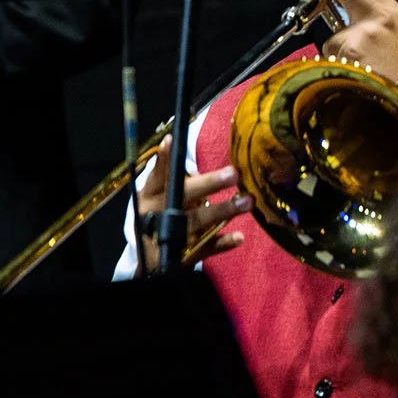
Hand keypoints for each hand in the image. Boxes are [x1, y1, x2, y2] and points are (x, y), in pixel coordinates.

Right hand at [133, 137, 248, 271]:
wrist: (151, 255)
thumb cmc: (161, 213)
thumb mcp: (158, 194)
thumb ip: (170, 175)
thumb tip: (184, 144)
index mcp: (149, 196)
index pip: (158, 175)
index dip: (163, 159)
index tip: (171, 141)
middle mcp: (158, 214)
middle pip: (182, 197)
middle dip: (208, 184)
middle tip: (233, 174)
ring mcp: (172, 234)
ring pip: (197, 221)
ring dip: (222, 210)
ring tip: (247, 201)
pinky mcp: (185, 254)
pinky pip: (207, 247)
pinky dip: (223, 243)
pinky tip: (239, 237)